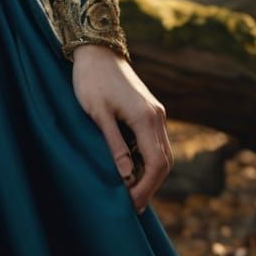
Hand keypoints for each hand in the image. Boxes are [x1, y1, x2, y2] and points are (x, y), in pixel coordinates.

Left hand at [70, 44, 171, 212]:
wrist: (96, 50)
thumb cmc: (91, 79)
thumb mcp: (98, 113)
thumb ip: (114, 144)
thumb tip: (126, 177)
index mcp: (146, 118)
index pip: (155, 164)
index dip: (146, 188)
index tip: (131, 204)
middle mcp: (157, 117)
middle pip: (164, 162)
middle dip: (151, 186)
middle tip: (133, 206)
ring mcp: (156, 113)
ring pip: (162, 153)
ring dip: (150, 174)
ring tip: (132, 193)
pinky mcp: (149, 111)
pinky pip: (154, 142)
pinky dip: (147, 160)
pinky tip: (132, 170)